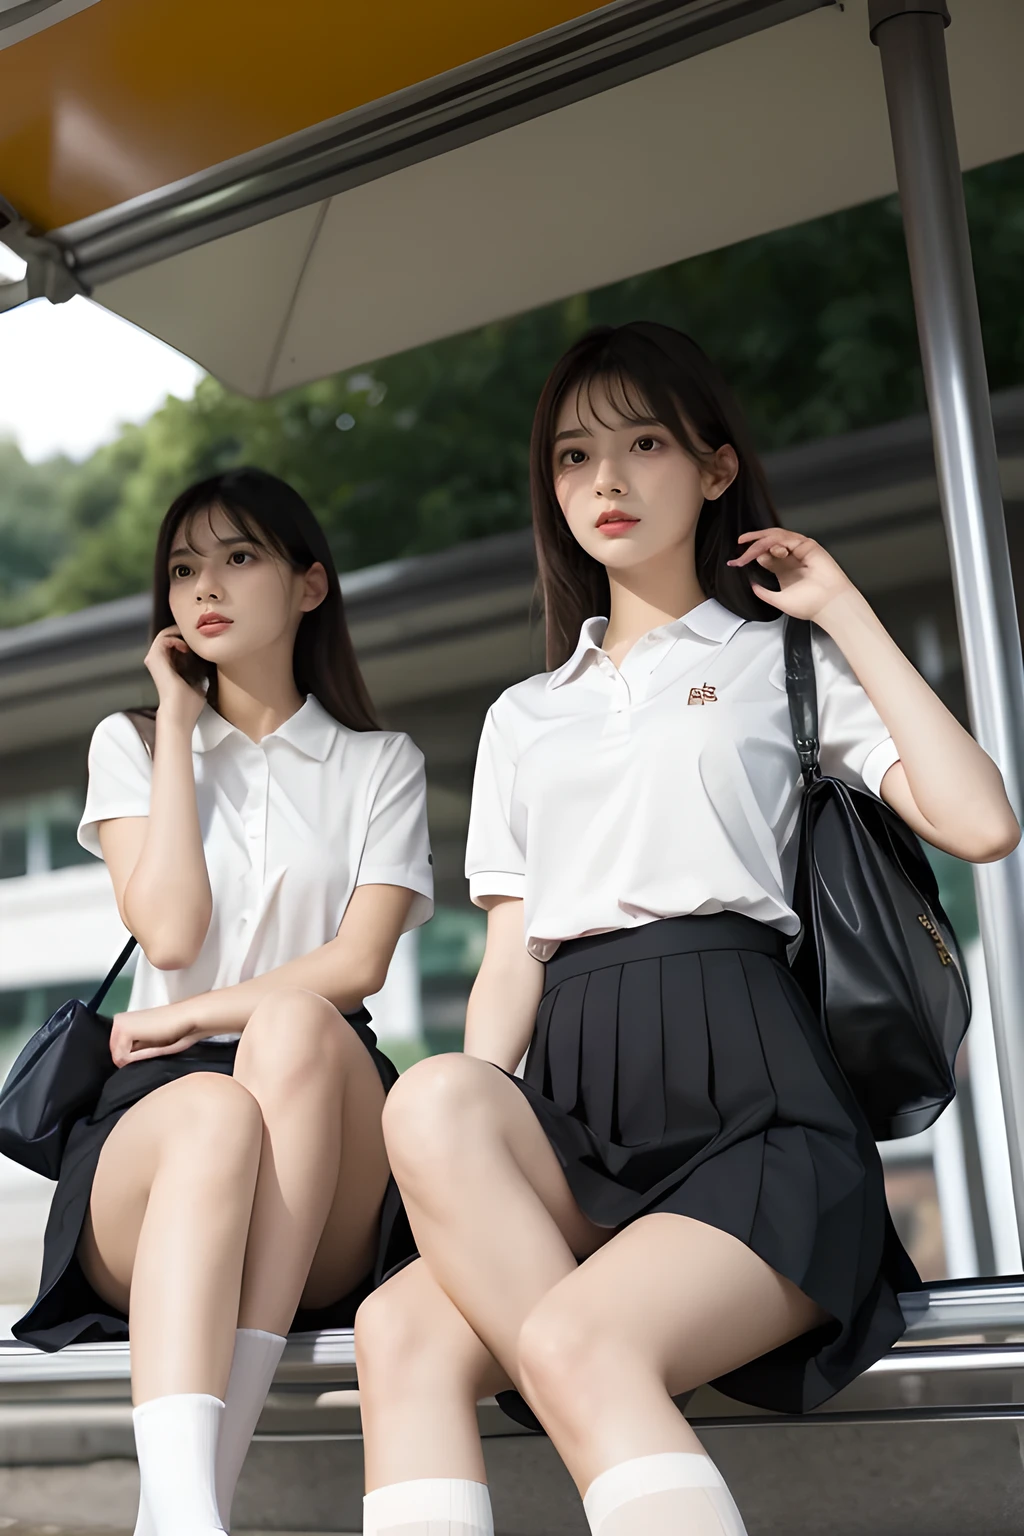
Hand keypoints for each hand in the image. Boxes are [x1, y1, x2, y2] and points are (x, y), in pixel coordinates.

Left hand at [109, 1003, 199, 1066]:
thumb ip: (134, 1050)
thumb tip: (122, 1063)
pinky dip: (139, 1058)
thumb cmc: (176, 1031)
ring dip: (137, 1059)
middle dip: (133, 1060)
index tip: (151, 1049)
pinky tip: (152, 1047)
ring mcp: (119, 1025)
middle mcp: (118, 1021)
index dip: (133, 1058)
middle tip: (153, 1049)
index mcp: (124, 1022)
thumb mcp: (149, 1044)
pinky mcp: (124, 1031)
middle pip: (115, 1055)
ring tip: (154, 1047)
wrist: (188, 1018)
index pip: (117, 1051)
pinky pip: (123, 1058)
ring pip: (118, 1058)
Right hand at [144, 627, 205, 727]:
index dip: (188, 638)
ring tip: (192, 641)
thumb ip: (200, 670)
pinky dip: (175, 638)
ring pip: (165, 634)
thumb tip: (214, 662)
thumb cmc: (189, 703)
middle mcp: (158, 661)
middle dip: (185, 633)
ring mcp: (154, 659)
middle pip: (169, 635)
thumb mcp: (198, 681)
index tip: (202, 640)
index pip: (174, 643)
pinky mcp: (153, 659)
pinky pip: (163, 638)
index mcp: (168, 666)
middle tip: (198, 637)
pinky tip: (186, 647)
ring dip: (180, 633)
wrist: (179, 713)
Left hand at [728, 528, 857, 622]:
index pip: (763, 556)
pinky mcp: (807, 546)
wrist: (828, 604)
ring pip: (776, 537)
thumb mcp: (778, 600)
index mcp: (783, 570)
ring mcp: (798, 551)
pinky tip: (770, 549)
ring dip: (761, 540)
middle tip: (740, 545)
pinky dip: (776, 540)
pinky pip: (788, 537)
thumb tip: (751, 585)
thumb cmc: (810, 605)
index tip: (736, 562)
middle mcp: (790, 559)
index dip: (749, 557)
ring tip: (750, 546)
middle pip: (767, 544)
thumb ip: (763, 593)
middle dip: (752, 543)